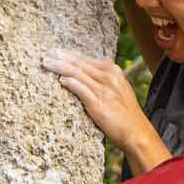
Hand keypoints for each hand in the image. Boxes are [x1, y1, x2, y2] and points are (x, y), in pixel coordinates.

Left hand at [42, 51, 166, 169]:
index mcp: (114, 72)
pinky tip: (61, 80)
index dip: (71, 54)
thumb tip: (95, 66)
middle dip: (62, 57)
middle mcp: (109, 78)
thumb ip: (107, 78)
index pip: (88, 59)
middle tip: (47, 53)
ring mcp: (104, 90)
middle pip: (80, 64)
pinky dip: (70, 83)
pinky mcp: (98, 104)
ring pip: (78, 74)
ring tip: (47, 63)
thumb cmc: (126, 113)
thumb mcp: (120, 89)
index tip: (58, 52)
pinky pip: (81, 89)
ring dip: (60, 67)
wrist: (136, 132)